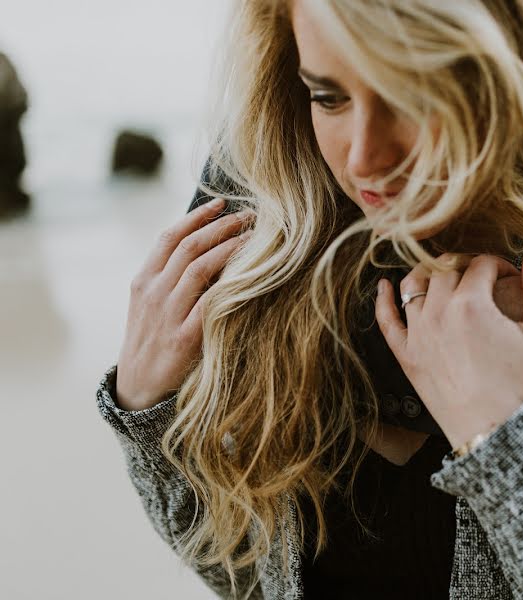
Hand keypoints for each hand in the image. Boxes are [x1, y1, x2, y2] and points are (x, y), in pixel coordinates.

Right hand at [115, 198, 252, 410]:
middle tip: (248, 215)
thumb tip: (206, 245)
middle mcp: (153, 292)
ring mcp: (167, 314)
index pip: (169, 237)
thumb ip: (169, 277)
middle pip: (188, 247)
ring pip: (199, 268)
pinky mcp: (184, 337)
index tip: (221, 202)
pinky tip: (250, 273)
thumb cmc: (153, 339)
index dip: (197, 216)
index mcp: (143, 280)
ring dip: (229, 247)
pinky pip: (210, 303)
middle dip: (220, 226)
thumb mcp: (149, 304)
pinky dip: (230, 284)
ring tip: (254, 236)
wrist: (139, 386)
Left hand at [374, 253, 522, 448]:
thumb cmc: (520, 384)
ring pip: (415, 284)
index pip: (481, 263)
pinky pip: (386, 319)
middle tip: (482, 280)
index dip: (499, 264)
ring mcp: (417, 332)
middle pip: (447, 268)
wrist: (491, 428)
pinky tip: (385, 286)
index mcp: (472, 304)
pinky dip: (383, 299)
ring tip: (446, 280)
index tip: (509, 277)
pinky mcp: (405, 353)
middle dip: (468, 267)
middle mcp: (438, 312)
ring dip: (430, 275)